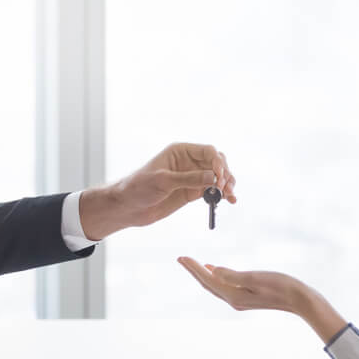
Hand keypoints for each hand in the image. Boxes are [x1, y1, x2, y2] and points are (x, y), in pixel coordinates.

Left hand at [78, 143, 235, 239]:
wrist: (128, 207)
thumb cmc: (139, 188)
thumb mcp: (163, 181)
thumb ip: (188, 179)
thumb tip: (213, 177)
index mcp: (180, 151)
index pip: (207, 151)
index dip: (218, 162)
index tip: (220, 176)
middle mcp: (189, 162)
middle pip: (216, 163)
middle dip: (225, 174)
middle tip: (224, 188)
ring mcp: (192, 177)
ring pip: (217, 177)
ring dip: (227, 185)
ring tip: (230, 196)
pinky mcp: (192, 192)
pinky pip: (212, 191)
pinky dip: (222, 195)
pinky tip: (230, 201)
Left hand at [177, 258, 301, 312]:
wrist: (301, 300)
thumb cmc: (282, 286)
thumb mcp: (256, 277)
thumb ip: (233, 275)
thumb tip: (213, 271)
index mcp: (234, 295)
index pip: (208, 280)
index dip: (194, 268)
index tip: (181, 257)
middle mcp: (234, 300)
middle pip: (208, 284)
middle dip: (194, 271)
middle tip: (181, 259)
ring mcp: (241, 300)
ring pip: (215, 286)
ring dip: (203, 274)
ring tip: (193, 264)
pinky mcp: (248, 297)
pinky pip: (225, 286)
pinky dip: (216, 277)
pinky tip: (215, 270)